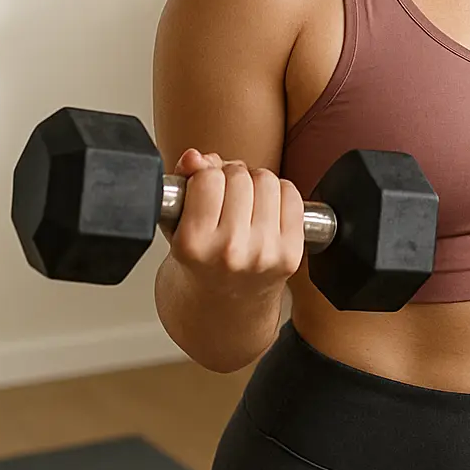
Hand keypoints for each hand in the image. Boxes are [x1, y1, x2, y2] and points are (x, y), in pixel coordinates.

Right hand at [163, 148, 305, 300]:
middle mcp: (230, 251)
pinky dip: (280, 194)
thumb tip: (195, 157)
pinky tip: (265, 210)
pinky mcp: (291, 254)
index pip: (208, 178)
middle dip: (231, 177)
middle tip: (225, 196)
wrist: (223, 312)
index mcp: (195, 245)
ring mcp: (264, 253)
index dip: (205, 176)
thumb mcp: (177, 225)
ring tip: (244, 202)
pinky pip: (292, 196)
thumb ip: (183, 183)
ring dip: (256, 182)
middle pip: (240, 176)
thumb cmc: (199, 263)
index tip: (204, 188)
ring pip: (267, 180)